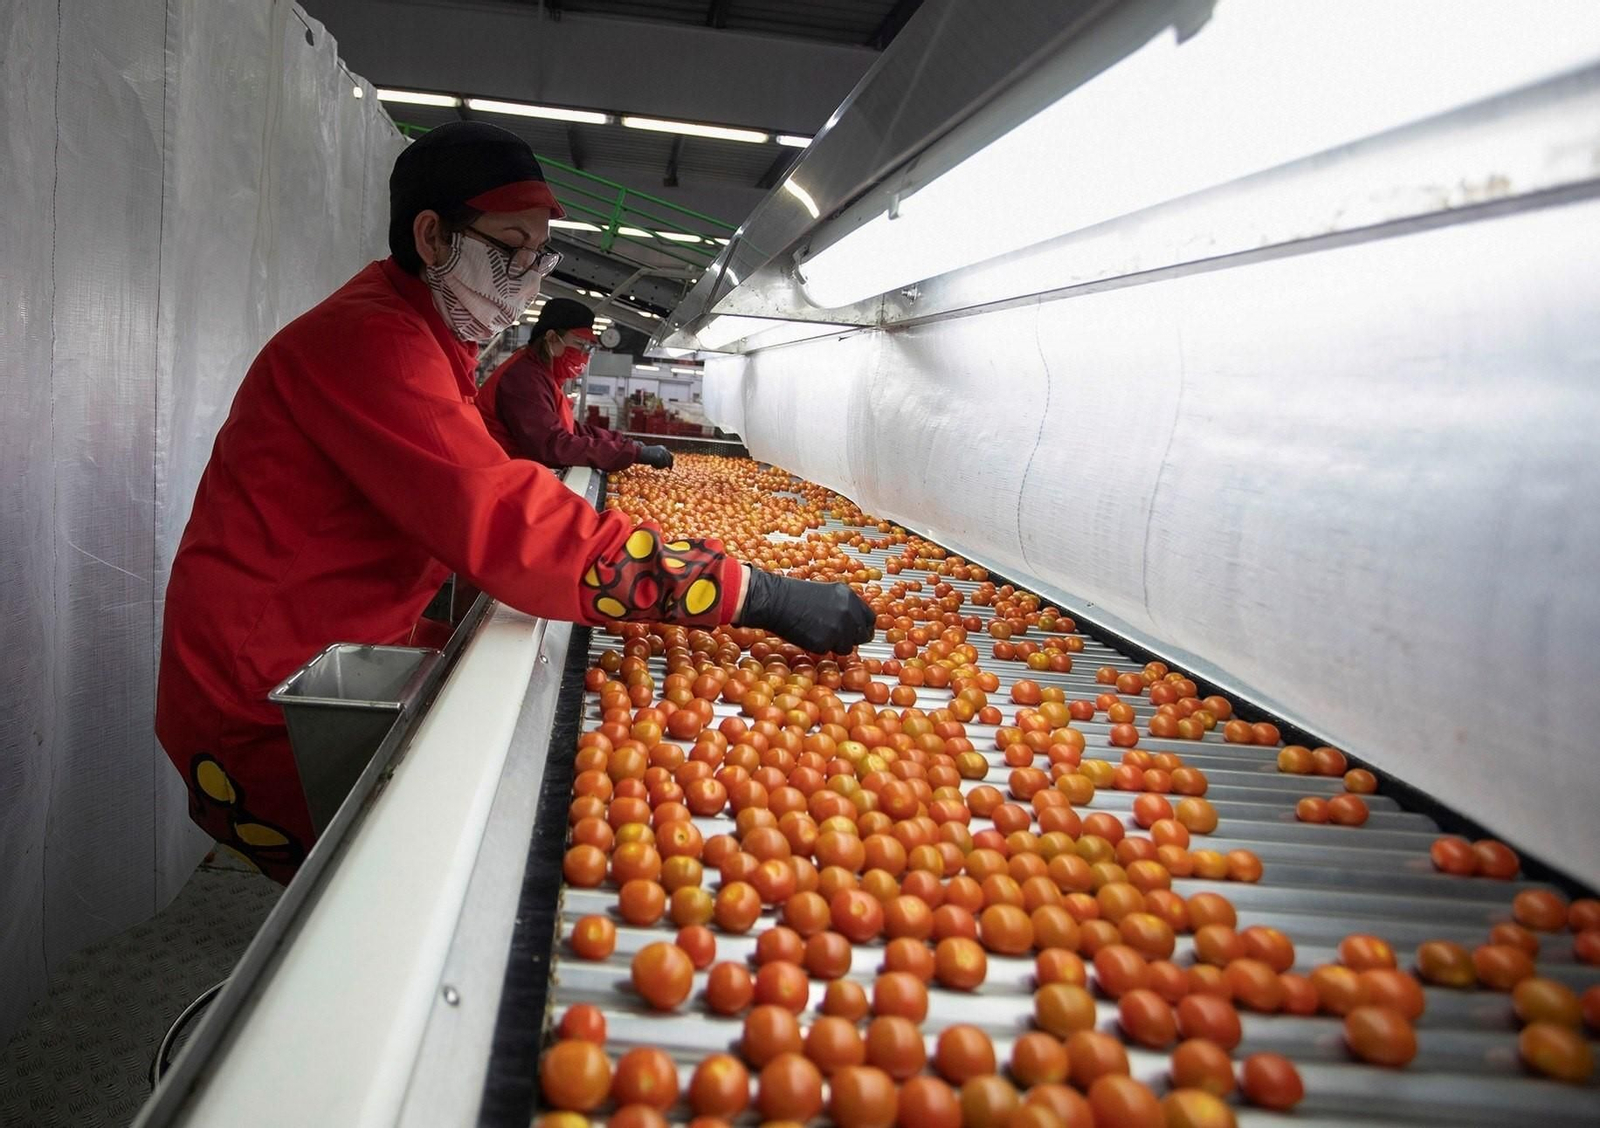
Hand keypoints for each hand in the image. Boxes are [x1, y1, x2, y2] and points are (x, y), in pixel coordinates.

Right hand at [638, 445, 673, 469]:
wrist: (638, 452)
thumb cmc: (643, 454)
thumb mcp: (652, 455)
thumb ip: (658, 457)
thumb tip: (662, 462)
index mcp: (662, 448)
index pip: (670, 455)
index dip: (671, 462)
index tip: (670, 468)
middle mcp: (663, 450)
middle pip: (669, 460)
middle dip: (669, 465)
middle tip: (670, 469)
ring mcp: (662, 453)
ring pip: (665, 464)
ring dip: (659, 466)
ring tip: (652, 464)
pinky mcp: (659, 457)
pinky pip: (660, 466)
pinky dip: (656, 466)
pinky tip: (651, 464)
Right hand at [737, 568, 875, 653]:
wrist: (776, 600)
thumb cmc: (795, 594)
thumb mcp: (827, 592)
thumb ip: (843, 605)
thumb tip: (854, 620)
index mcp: (850, 597)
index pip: (870, 618)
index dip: (863, 627)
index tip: (858, 631)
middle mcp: (848, 613)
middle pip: (863, 635)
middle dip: (853, 638)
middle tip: (840, 638)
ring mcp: (838, 629)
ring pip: (847, 647)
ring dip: (836, 645)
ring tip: (818, 633)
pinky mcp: (825, 643)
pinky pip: (828, 651)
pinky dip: (819, 647)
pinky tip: (808, 635)